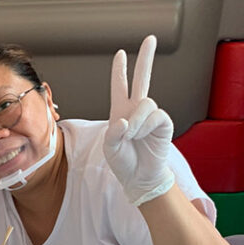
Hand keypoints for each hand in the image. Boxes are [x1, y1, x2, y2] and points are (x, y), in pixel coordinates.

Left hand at [103, 35, 174, 205]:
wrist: (139, 177)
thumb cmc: (123, 162)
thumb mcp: (109, 148)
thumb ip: (112, 133)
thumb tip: (124, 121)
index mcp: (120, 112)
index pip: (120, 87)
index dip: (120, 71)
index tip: (121, 54)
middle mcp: (136, 110)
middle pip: (143, 79)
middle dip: (146, 59)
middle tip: (151, 38)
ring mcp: (150, 116)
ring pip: (145, 103)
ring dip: (136, 119)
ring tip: (130, 135)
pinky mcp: (163, 123)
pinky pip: (155, 115)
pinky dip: (144, 125)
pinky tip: (140, 135)